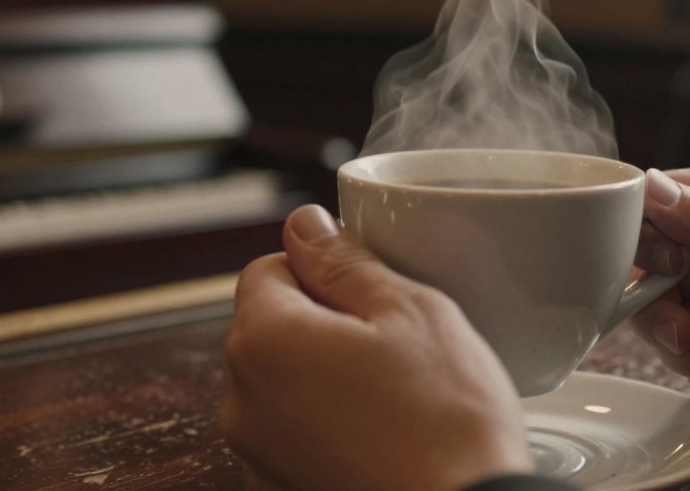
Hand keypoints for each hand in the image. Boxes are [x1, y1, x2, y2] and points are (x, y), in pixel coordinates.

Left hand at [221, 205, 531, 490]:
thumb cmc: (447, 421)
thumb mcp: (410, 311)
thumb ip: (345, 262)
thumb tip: (305, 225)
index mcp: (264, 341)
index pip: (269, 267)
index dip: (325, 269)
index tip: (374, 292)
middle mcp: (242, 402)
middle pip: (272, 325)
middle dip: (325, 322)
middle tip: (395, 343)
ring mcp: (258, 454)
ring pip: (285, 381)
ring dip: (328, 375)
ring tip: (395, 394)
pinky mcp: (279, 489)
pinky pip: (296, 434)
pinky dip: (329, 426)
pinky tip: (383, 435)